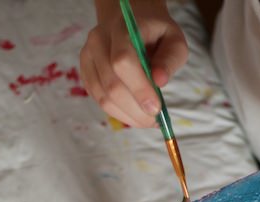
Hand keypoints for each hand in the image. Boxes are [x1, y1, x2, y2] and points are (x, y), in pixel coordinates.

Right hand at [80, 0, 187, 126]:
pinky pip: (99, 100)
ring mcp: (88, 58)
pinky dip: (118, 112)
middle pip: (111, 84)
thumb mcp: (174, 40)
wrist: (132, 22)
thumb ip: (170, 59)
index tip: (156, 109)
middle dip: (135, 110)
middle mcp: (98, 41)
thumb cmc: (155, 33)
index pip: (123, 61)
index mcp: (121, 28)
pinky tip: (134, 113)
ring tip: (147, 120)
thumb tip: (159, 82)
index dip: (139, 89)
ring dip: (127, 115)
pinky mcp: (86, 73)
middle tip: (155, 121)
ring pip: (103, 97)